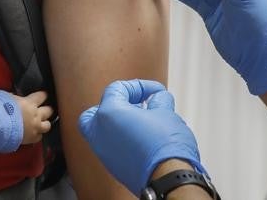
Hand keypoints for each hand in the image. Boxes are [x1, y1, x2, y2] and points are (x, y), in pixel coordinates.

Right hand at [18, 90, 54, 145]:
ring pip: (48, 125)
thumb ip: (14, 97)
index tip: (43, 95)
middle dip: (47, 110)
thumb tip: (14, 97)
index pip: (42, 96)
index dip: (43, 95)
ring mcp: (35, 127)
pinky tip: (33, 134)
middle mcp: (36, 114)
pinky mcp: (31, 138)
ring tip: (41, 123)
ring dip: (45, 123)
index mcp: (30, 102)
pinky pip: (39, 137)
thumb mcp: (6, 97)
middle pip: (49, 110)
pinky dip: (37, 135)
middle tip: (44, 110)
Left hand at [79, 80, 203, 195]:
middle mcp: (99, 132)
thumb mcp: (166, 113)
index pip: (117, 89)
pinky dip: (122, 138)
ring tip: (143, 121)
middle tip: (137, 104)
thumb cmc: (164, 148)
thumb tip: (158, 98)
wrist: (168, 179)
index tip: (156, 91)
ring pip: (103, 130)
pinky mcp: (112, 166)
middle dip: (116, 104)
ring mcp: (103, 151)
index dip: (140, 86)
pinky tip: (142, 138)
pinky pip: (111, 146)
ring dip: (120, 122)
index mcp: (108, 113)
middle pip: (98, 110)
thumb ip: (158, 100)